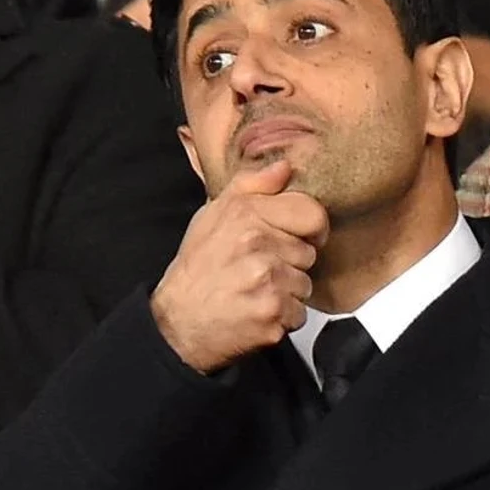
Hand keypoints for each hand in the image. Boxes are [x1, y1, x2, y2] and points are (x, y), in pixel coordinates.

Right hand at [150, 161, 329, 373]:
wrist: (176, 322)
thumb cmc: (197, 269)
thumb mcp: (212, 216)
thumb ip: (250, 187)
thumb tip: (285, 167)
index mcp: (247, 215)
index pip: (312, 214)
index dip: (310, 229)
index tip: (296, 238)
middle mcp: (258, 244)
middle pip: (309, 253)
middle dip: (290, 264)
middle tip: (258, 270)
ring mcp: (267, 280)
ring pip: (305, 284)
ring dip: (287, 292)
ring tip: (255, 291)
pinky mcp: (272, 312)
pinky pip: (299, 312)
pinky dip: (283, 317)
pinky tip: (256, 310)